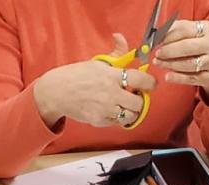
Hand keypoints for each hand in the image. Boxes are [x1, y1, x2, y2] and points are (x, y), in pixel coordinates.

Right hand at [34, 35, 156, 128]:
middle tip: (135, 96)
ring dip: (131, 111)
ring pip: (130, 116)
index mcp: (111, 76)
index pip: (140, 80)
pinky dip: (118, 118)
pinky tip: (112, 110)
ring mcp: (105, 109)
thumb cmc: (76, 76)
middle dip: (140, 100)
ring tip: (125, 105)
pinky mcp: (99, 120)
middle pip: (138, 103)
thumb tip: (120, 38)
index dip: (150, 83)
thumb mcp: (97, 63)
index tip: (151, 84)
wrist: (57, 92)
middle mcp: (110, 93)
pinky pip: (117, 123)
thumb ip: (115, 54)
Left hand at [152, 19, 208, 104]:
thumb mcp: (192, 34)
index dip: (167, 35)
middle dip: (168, 50)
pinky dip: (178, 78)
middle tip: (157, 53)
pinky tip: (168, 76)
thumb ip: (175, 32)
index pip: (184, 29)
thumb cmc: (200, 47)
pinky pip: (191, 78)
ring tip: (158, 63)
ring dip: (170, 64)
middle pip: (186, 47)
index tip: (156, 40)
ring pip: (188, 64)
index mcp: (206, 29)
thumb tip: (157, 35)